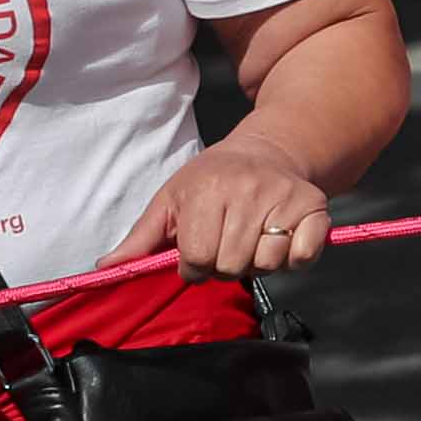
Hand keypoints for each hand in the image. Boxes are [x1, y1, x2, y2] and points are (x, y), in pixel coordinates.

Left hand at [123, 137, 336, 279]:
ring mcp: (284, 198)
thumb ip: (140, 239)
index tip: (198, 251)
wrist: (266, 152)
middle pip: (231, 265)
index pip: (198, 258)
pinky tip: (282, 240)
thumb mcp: (170, 201)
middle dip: (225, 265)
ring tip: (253, 240)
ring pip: (267, 264)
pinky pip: (303, 256)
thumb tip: (104, 268)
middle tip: (227, 244)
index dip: (195, 265)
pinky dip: (294, 257)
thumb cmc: (211, 180)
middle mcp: (248, 190)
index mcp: (207, 190)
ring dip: (258, 262)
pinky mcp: (316, 208)